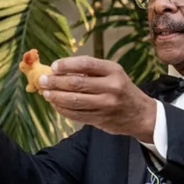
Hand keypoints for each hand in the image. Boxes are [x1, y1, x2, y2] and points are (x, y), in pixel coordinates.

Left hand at [39, 56, 157, 140]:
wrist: (141, 114)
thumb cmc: (121, 89)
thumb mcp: (112, 74)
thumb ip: (90, 72)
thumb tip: (58, 71)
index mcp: (113, 71)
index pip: (86, 64)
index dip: (66, 64)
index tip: (53, 67)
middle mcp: (112, 87)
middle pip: (77, 83)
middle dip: (56, 82)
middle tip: (42, 81)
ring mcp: (106, 105)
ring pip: (74, 101)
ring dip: (56, 97)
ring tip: (46, 93)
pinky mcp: (101, 119)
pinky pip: (77, 114)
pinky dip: (63, 109)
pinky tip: (56, 105)